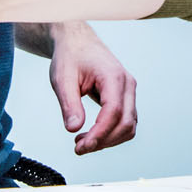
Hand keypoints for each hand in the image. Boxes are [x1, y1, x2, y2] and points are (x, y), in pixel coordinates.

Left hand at [49, 24, 137, 154]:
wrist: (78, 43)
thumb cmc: (70, 57)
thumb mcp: (62, 79)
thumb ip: (69, 104)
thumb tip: (74, 129)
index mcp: (113, 76)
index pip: (113, 112)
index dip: (99, 133)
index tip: (81, 146)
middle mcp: (127, 84)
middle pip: (126, 123)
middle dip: (103, 141)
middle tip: (78, 148)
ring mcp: (129, 92)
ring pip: (129, 126)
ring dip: (108, 140)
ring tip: (82, 142)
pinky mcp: (125, 98)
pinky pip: (125, 122)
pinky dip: (111, 134)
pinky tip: (90, 135)